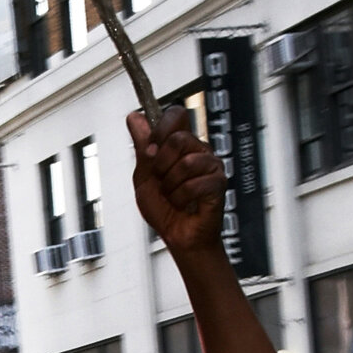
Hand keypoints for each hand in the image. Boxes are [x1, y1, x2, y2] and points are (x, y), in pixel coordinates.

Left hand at [127, 100, 227, 254]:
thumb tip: (135, 118)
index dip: (160, 128)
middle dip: (161, 165)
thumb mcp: (144, 177)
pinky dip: (181, 198)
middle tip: (162, 180)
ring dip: (170, 186)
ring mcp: (211, 165)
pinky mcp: (218, 183)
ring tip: (173, 195)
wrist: (178, 237)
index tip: (150, 148)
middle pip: (178, 138)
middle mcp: (198, 150)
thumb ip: (142, 147)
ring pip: (185, 163)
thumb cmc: (164, 210)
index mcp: (180, 145)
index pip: (176, 114)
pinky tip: (184, 204)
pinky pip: (194, 184)